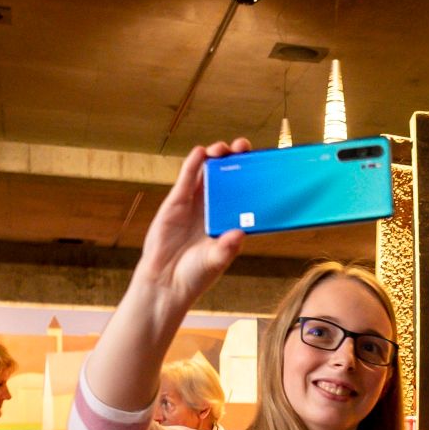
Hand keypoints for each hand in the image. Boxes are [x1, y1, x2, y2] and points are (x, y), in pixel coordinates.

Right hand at [133, 142, 249, 314]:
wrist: (164, 282)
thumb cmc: (195, 275)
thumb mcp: (214, 262)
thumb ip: (226, 248)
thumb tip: (239, 234)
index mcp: (229, 221)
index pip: (245, 193)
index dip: (253, 177)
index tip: (263, 164)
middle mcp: (214, 209)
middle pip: (228, 177)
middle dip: (236, 159)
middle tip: (244, 147)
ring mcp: (195, 204)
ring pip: (207, 173)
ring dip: (216, 157)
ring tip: (223, 149)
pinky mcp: (176, 202)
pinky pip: (186, 179)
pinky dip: (193, 164)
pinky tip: (200, 153)